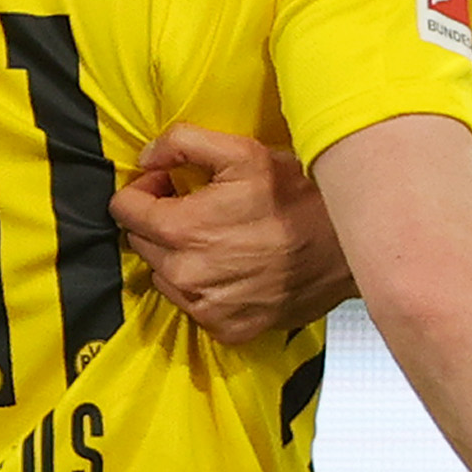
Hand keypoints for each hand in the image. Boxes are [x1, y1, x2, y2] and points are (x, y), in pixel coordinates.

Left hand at [112, 124, 352, 342]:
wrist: (347, 248)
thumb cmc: (299, 199)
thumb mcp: (244, 152)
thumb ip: (183, 143)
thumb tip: (148, 156)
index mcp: (182, 229)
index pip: (124, 210)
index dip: (144, 189)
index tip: (169, 184)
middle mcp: (186, 274)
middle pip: (142, 242)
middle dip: (161, 221)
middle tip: (199, 208)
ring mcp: (206, 306)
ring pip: (165, 276)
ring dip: (180, 256)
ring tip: (220, 239)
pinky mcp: (227, 328)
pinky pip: (193, 305)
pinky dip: (205, 286)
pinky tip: (234, 268)